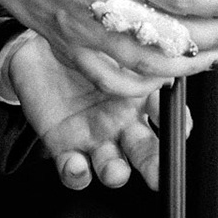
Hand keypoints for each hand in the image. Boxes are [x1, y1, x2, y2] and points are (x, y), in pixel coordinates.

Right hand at [0, 0, 217, 94]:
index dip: (214, 2)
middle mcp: (99, 3)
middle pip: (168, 34)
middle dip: (213, 36)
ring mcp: (82, 31)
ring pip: (144, 64)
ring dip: (186, 66)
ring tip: (213, 58)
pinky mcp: (67, 47)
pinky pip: (110, 78)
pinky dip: (142, 83)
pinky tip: (163, 73)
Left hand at [8, 30, 190, 190]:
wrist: (38, 44)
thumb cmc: (83, 43)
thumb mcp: (118, 47)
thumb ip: (142, 61)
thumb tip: (171, 67)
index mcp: (141, 99)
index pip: (169, 121)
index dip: (177, 129)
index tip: (179, 131)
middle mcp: (121, 123)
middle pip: (145, 153)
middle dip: (154, 166)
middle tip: (157, 174)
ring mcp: (94, 137)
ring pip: (112, 167)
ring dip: (116, 173)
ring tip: (115, 169)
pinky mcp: (64, 147)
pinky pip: (74, 171)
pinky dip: (77, 174)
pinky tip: (76, 164)